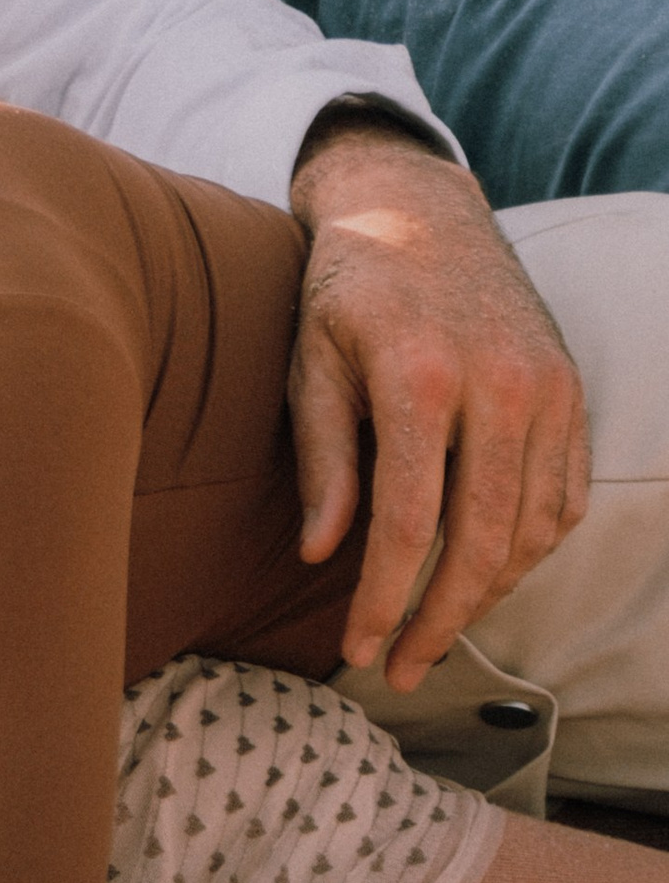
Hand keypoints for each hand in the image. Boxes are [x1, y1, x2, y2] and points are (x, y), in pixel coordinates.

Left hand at [290, 116, 589, 686]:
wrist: (421, 213)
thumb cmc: (348, 292)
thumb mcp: (310, 362)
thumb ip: (322, 460)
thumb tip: (324, 554)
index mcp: (420, 378)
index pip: (410, 525)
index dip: (383, 600)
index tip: (358, 649)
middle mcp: (499, 386)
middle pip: (481, 543)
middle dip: (439, 620)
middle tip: (400, 668)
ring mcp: (548, 390)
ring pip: (531, 530)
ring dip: (487, 595)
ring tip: (436, 632)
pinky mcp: (571, 392)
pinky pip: (564, 499)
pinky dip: (530, 549)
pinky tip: (487, 576)